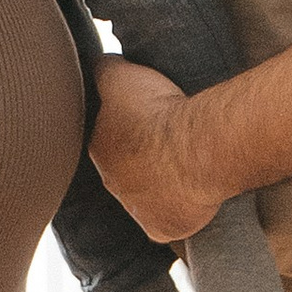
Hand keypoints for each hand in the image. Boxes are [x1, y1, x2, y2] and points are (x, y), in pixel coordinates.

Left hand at [89, 57, 218, 240]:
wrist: (193, 148)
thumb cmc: (157, 111)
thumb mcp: (121, 75)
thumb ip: (104, 69)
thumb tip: (98, 64)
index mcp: (99, 148)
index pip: (106, 142)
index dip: (127, 132)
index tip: (147, 124)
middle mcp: (112, 184)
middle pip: (125, 173)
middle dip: (143, 161)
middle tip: (167, 147)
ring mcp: (136, 209)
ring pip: (146, 199)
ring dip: (160, 187)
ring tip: (183, 170)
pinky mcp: (162, 227)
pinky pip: (169, 222)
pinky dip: (179, 212)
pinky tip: (191, 196)